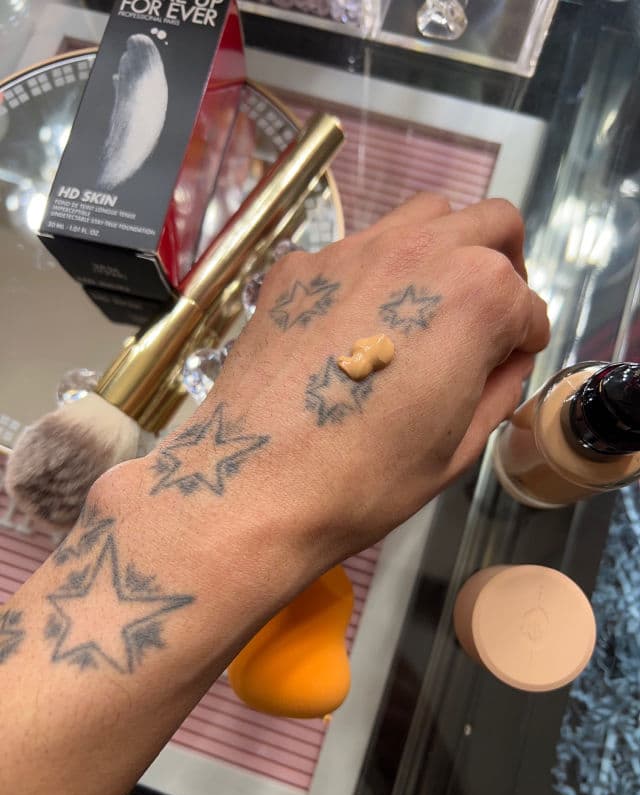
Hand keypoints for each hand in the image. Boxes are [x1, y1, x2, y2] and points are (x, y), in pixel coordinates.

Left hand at [146, 194, 548, 577]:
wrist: (253, 486)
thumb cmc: (366, 481)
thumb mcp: (458, 447)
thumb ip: (499, 387)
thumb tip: (503, 359)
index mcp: (475, 297)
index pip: (528, 303)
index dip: (525, 339)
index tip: (507, 364)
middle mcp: (418, 252)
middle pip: (491, 224)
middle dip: (505, 267)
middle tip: (486, 317)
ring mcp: (351, 251)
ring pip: (423, 216)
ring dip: (443, 251)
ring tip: (425, 308)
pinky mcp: (299, 267)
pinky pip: (355, 249)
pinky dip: (374, 273)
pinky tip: (354, 326)